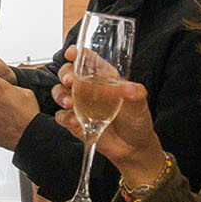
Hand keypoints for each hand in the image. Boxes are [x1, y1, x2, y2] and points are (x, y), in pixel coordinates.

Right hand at [52, 46, 167, 183]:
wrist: (133, 148)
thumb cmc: (137, 121)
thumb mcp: (140, 104)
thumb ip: (135, 94)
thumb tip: (128, 88)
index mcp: (104, 78)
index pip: (87, 60)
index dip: (78, 54)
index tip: (72, 53)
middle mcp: (88, 88)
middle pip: (68, 73)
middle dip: (65, 74)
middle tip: (69, 81)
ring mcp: (79, 105)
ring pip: (60, 92)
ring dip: (60, 95)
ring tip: (69, 103)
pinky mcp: (74, 122)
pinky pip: (61, 116)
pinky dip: (65, 117)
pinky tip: (75, 122)